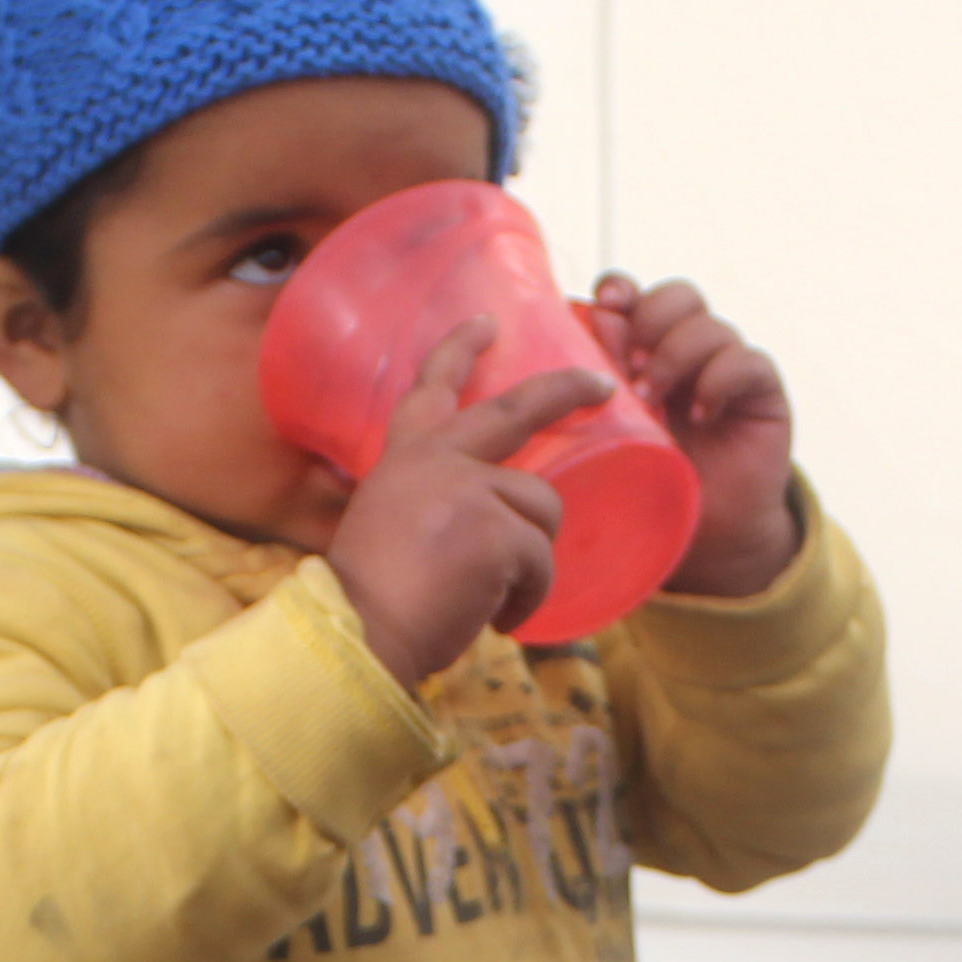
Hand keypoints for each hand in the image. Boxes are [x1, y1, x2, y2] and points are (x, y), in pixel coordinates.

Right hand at [327, 318, 602, 683]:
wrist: (359, 637)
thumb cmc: (373, 604)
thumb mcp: (391, 529)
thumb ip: (433, 507)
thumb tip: (485, 529)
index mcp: (404, 461)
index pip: (432, 390)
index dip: (459, 352)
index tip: (487, 324)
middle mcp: (435, 460)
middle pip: (516, 409)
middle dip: (565, 390)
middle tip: (602, 384)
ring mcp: (467, 489)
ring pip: (542, 510)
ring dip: (532, 562)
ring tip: (494, 598)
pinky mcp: (495, 529)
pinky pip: (542, 560)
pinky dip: (528, 598)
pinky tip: (498, 619)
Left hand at [591, 273, 797, 598]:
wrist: (708, 536)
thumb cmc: (648, 487)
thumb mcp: (611, 438)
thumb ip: (596, 389)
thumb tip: (579, 336)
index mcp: (643, 352)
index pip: (635, 296)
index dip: (620, 290)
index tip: (605, 306)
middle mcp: (687, 350)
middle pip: (678, 296)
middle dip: (650, 321)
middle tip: (630, 369)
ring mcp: (726, 366)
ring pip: (710, 325)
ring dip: (676, 355)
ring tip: (655, 401)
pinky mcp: (762, 391)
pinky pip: (748, 361)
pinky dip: (721, 379)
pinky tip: (701, 414)